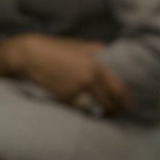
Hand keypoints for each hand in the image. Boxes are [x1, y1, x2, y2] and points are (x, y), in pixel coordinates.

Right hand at [0, 34, 131, 113]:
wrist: (29, 54)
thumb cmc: (55, 48)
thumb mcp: (79, 46)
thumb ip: (97, 51)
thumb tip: (110, 55)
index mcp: (97, 65)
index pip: (120, 88)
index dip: (127, 100)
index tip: (129, 104)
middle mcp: (90, 78)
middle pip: (112, 101)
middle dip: (118, 109)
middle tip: (119, 112)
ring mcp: (78, 89)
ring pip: (98, 107)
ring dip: (103, 112)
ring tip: (106, 112)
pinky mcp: (66, 97)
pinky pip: (81, 108)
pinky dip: (86, 110)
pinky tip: (88, 109)